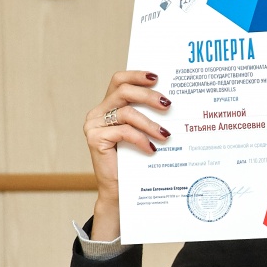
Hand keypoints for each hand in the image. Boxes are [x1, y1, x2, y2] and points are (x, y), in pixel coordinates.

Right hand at [83, 71, 171, 238]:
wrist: (120, 191)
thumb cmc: (135, 161)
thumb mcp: (143, 133)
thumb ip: (148, 116)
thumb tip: (172, 102)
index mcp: (108, 106)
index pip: (119, 80)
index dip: (137, 75)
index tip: (157, 77)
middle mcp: (98, 112)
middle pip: (123, 91)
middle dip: (148, 95)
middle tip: (168, 104)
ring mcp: (94, 125)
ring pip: (126, 112)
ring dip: (150, 123)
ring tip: (166, 134)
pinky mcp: (95, 139)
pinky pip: (123, 131)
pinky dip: (141, 139)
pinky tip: (152, 149)